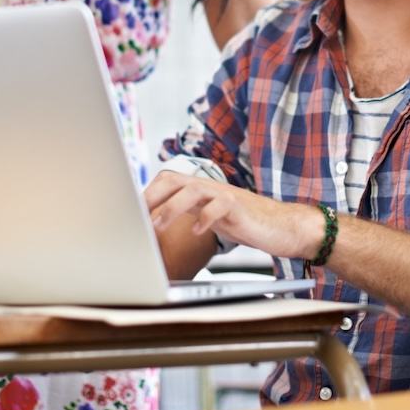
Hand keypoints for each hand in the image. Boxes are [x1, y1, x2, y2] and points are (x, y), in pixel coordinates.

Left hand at [145, 172, 324, 259]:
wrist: (282, 226)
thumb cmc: (244, 223)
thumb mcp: (208, 218)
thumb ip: (187, 213)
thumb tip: (155, 222)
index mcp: (199, 190)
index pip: (167, 182)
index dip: (147, 194)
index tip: (128, 211)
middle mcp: (209, 187)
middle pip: (174, 179)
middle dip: (152, 196)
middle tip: (136, 215)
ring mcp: (225, 194)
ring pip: (193, 189)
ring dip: (171, 207)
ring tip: (157, 225)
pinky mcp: (240, 206)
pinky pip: (220, 205)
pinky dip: (206, 217)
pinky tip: (198, 230)